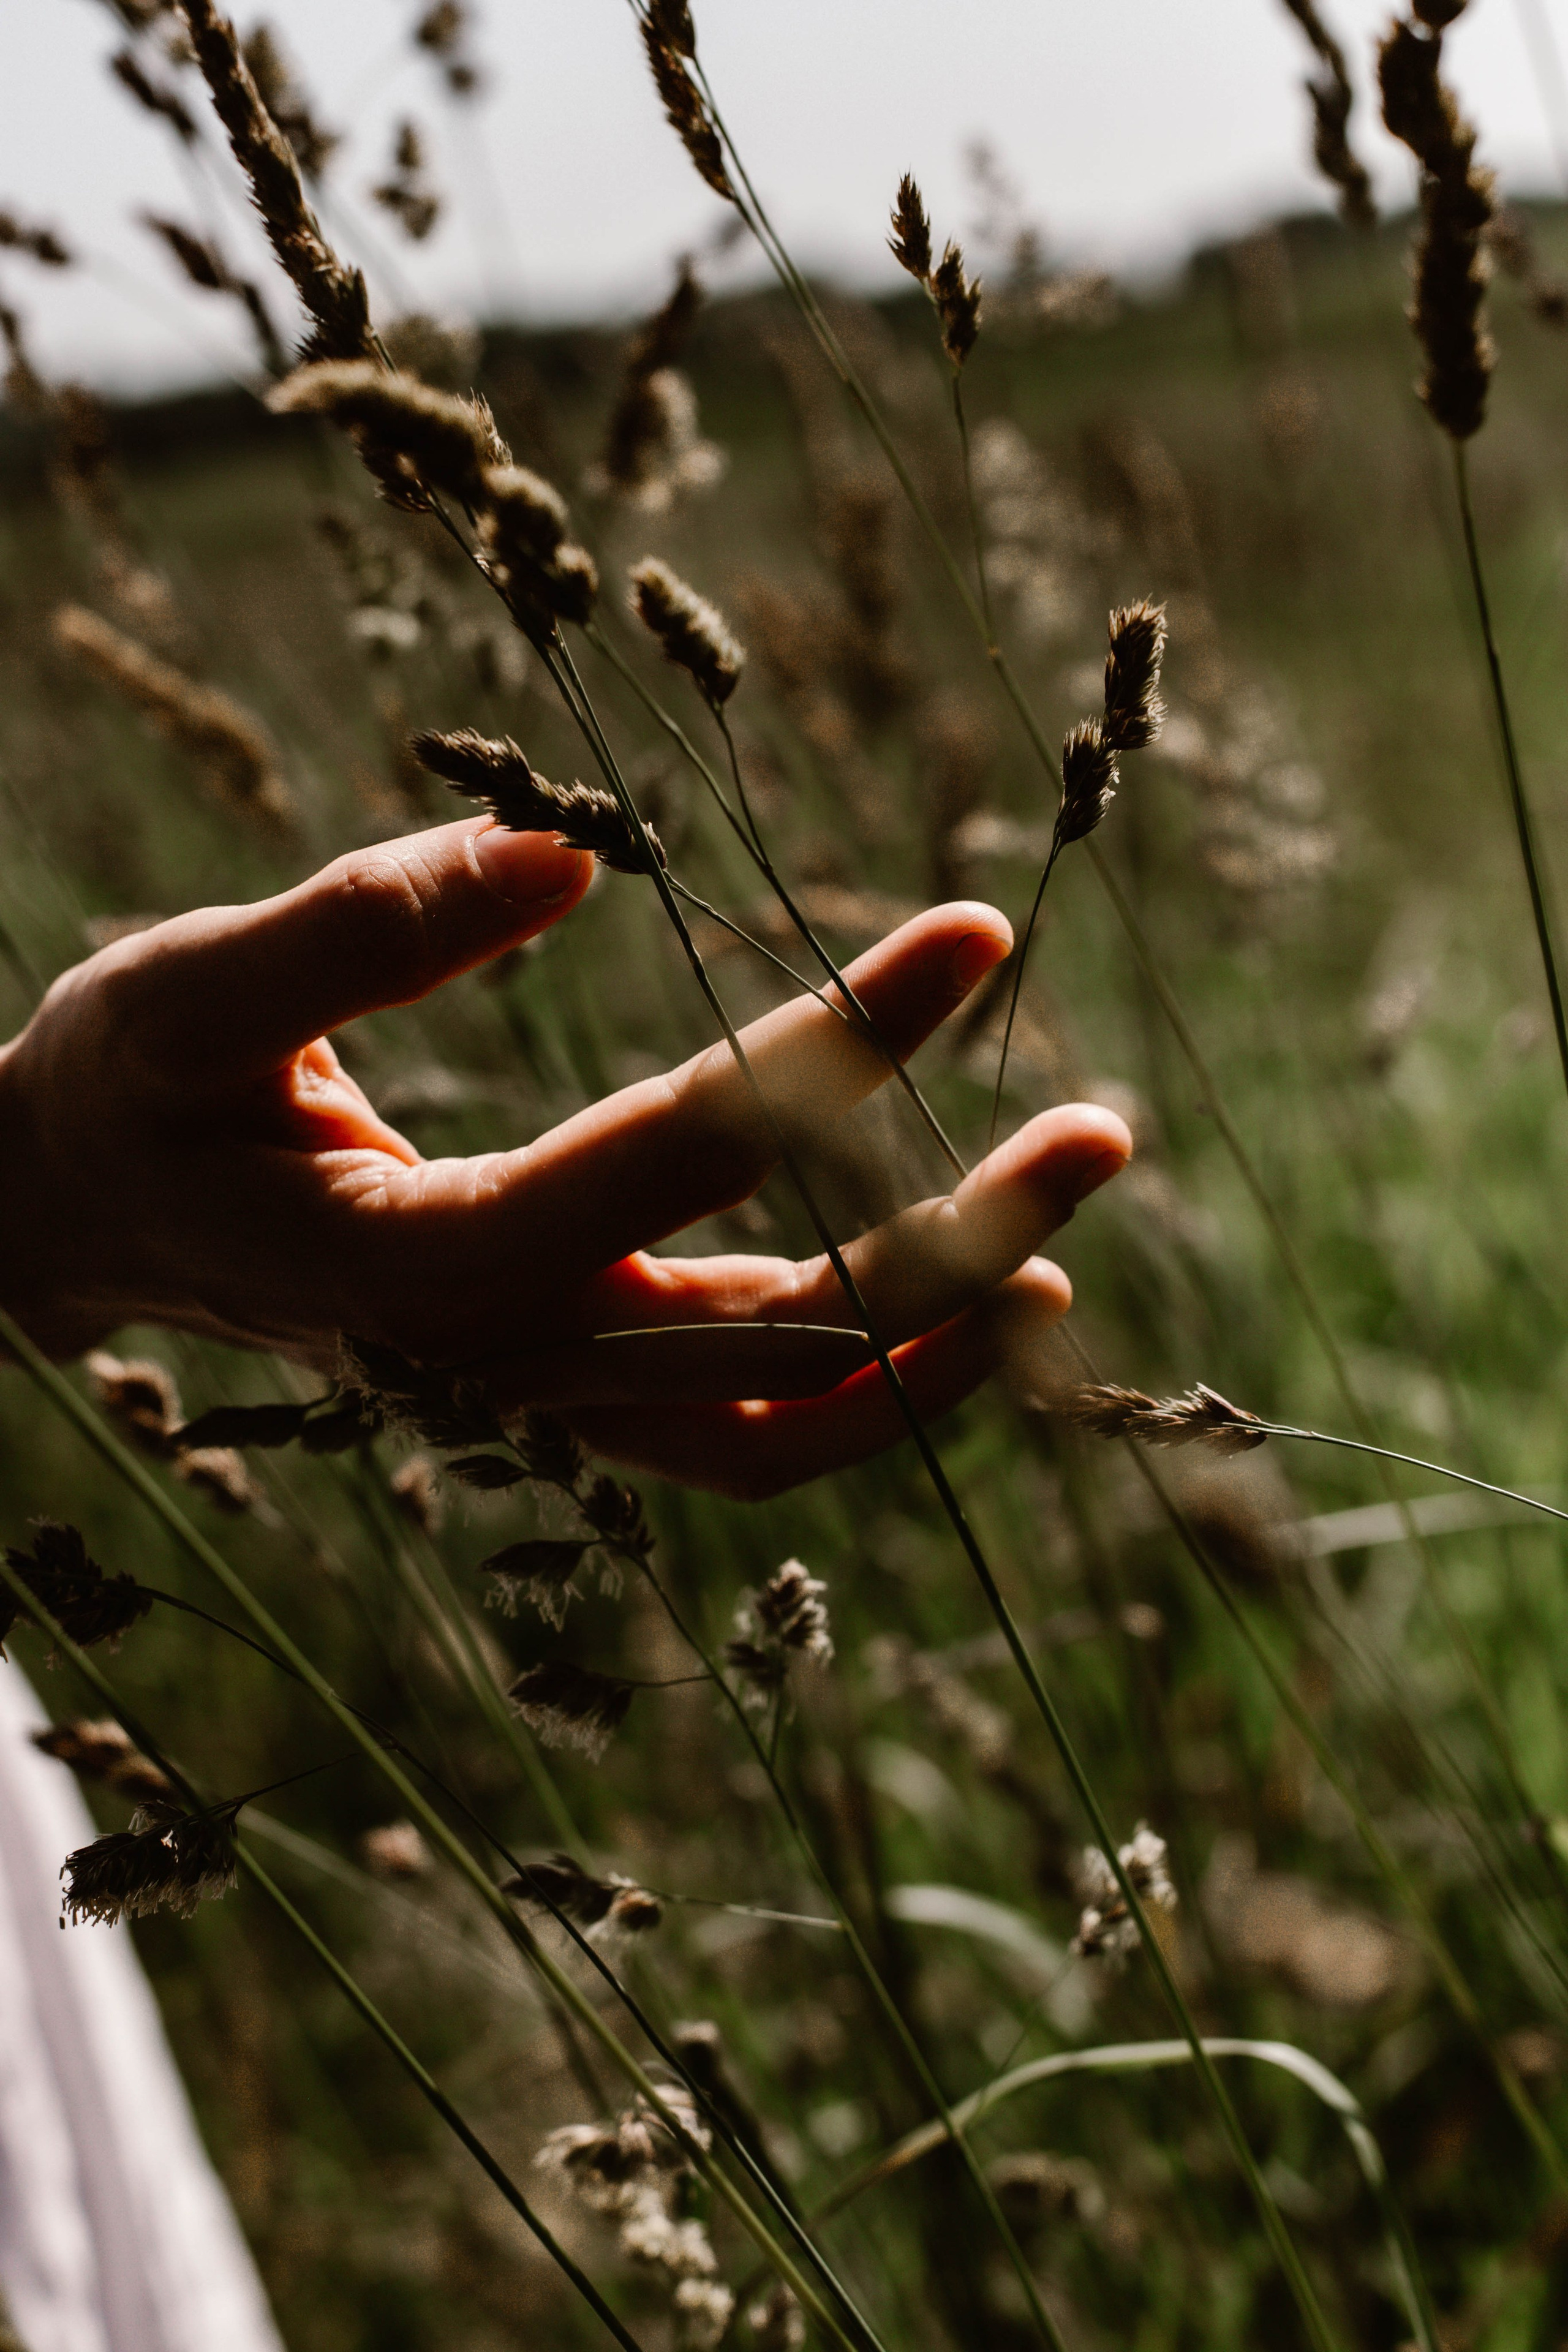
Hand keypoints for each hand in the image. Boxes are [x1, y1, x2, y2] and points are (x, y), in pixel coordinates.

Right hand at [0, 818, 1129, 1496]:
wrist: (75, 1225)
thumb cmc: (124, 1094)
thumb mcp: (192, 992)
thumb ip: (365, 929)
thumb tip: (567, 859)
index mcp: (422, 1262)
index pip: (682, 1154)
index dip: (837, 1049)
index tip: (974, 934)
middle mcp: (503, 1361)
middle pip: (775, 1338)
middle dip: (950, 1241)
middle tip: (1101, 1133)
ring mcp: (540, 1395)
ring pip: (775, 1415)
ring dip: (930, 1339)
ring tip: (1062, 1234)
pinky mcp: (561, 1383)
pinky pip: (740, 1415)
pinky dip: (858, 1373)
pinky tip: (954, 1294)